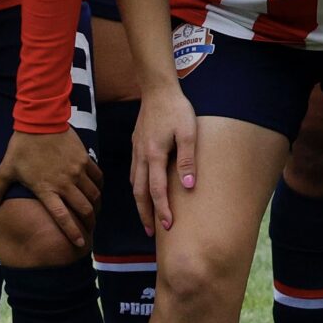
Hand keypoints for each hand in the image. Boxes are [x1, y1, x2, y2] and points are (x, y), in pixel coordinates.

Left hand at [0, 129, 101, 247]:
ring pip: (93, 194)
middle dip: (89, 222)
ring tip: (94, 212)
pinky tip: (97, 191)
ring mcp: (77, 171)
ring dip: (95, 206)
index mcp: (46, 189)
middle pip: (84, 208)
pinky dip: (98, 187)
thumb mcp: (7, 168)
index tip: (79, 243)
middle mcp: (65, 183)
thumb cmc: (22, 147)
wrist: (40, 121)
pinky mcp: (85, 159)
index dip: (72, 231)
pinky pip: (97, 177)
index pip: (62, 216)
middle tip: (89, 229)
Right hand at [133, 84, 198, 233]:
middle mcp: (141, 156)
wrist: (158, 90)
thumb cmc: (176, 110)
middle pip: (140, 193)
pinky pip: (134, 173)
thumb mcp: (188, 133)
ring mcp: (136, 151)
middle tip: (152, 232)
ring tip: (148, 217)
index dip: (162, 210)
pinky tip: (143, 191)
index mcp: (154, 155)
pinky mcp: (136, 145)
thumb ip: (187, 160)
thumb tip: (189, 187)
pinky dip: (137, 187)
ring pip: (134, 184)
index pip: (156, 191)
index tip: (168, 226)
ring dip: (140, 203)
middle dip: (145, 215)